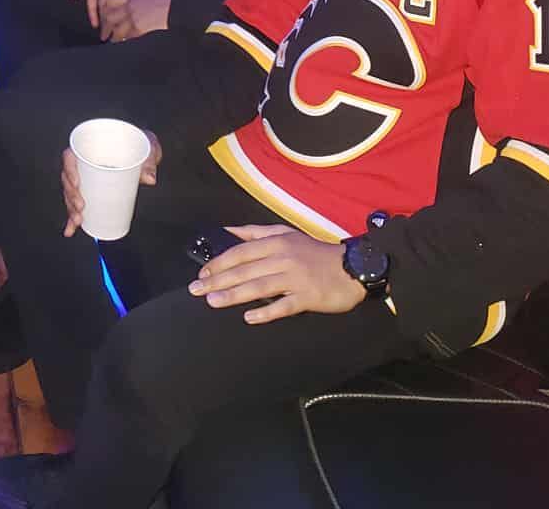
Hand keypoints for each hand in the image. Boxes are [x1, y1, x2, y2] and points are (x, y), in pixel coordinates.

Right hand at [62, 131, 160, 236]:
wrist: (143, 151)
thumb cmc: (140, 144)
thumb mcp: (146, 148)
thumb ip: (148, 161)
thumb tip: (150, 178)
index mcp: (91, 147)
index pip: (70, 156)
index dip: (69, 169)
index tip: (77, 182)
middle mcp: (84, 163)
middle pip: (68, 179)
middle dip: (71, 196)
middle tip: (81, 207)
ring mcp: (85, 178)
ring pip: (70, 193)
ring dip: (71, 208)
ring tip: (79, 220)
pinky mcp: (91, 191)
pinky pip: (77, 205)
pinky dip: (72, 219)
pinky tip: (71, 230)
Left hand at [98, 0, 171, 42]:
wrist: (175, 7)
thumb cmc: (166, 0)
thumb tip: (129, 8)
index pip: (111, 0)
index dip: (106, 8)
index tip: (105, 13)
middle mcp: (129, 6)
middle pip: (110, 16)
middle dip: (107, 25)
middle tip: (105, 31)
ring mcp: (132, 17)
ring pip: (116, 29)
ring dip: (113, 36)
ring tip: (111, 40)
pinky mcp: (138, 28)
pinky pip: (127, 36)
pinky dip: (124, 40)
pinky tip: (122, 42)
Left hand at [189, 225, 364, 323]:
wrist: (352, 267)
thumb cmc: (313, 251)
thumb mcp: (285, 233)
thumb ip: (255, 232)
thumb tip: (227, 230)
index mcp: (275, 242)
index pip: (240, 252)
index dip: (219, 263)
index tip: (201, 274)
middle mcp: (282, 258)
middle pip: (245, 270)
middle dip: (218, 280)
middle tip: (196, 291)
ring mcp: (295, 278)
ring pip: (259, 286)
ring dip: (234, 295)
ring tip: (213, 302)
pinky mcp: (308, 296)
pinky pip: (284, 305)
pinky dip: (266, 311)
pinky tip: (249, 317)